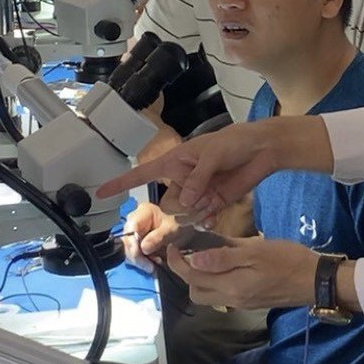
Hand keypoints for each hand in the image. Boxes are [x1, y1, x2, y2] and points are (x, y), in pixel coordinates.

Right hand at [98, 118, 282, 216]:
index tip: (101, 192)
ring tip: (206, 206)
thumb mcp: (213, 155)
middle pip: (167, 204)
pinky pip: (201, 219)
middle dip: (176, 211)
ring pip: (184, 215)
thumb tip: (186, 202)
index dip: (121, 182)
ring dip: (192, 217)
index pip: (143, 173)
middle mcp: (183, 179)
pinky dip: (206, 221)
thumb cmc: (234, 142)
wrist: (262, 151)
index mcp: (175, 162)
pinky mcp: (213, 202)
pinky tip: (214, 214)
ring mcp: (198, 193)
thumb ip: (198, 179)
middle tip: (184, 211)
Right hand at [122, 201, 177, 264]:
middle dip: (136, 255)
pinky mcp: (132, 243)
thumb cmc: (176, 224)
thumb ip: (158, 237)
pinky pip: (131, 254)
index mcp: (143, 212)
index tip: (141, 255)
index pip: (131, 228)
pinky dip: (140, 261)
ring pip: (127, 250)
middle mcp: (133, 221)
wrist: (181, 228)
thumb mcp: (172, 229)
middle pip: (126, 240)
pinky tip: (150, 264)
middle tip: (149, 266)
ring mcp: (131, 232)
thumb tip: (143, 248)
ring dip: (138, 260)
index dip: (133, 244)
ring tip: (152, 265)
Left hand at [164, 235, 319, 310]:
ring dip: (201, 279)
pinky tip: (225, 264)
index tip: (174, 246)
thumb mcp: (255, 251)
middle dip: (187, 273)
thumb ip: (223, 256)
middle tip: (190, 251)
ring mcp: (242, 303)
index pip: (192, 278)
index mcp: (231, 286)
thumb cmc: (287, 260)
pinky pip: (223, 294)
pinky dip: (216, 281)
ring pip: (209, 295)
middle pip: (196, 292)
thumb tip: (193, 260)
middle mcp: (232, 299)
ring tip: (207, 256)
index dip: (178, 262)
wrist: (316, 280)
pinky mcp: (251, 302)